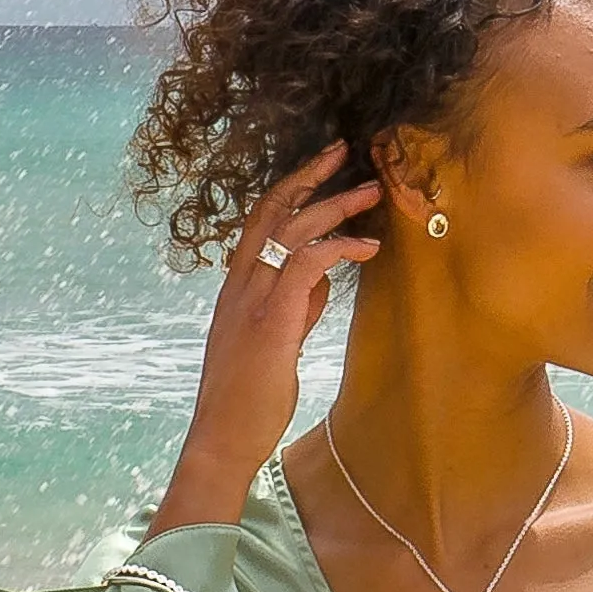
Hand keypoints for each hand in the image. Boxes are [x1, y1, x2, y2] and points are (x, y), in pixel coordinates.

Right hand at [142, 142, 380, 537]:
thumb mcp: (275, 345)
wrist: (221, 441)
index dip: (289, 188)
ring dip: (334, 206)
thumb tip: (321, 282)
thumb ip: (296, 309)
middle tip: (344, 150)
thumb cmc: (248, 401)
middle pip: (269, 211)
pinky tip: (366, 248)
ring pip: (290, 231)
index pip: (258, 222)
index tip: (322, 166)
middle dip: (308, 176)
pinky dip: (337, 248)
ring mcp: (252, 303)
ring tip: (371, 193)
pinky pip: (304, 266)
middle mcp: (239, 287)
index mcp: (236, 290)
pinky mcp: (271, 324)